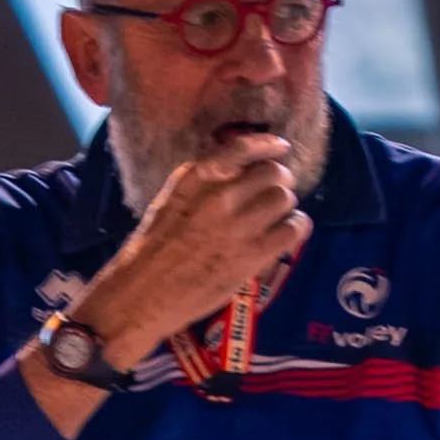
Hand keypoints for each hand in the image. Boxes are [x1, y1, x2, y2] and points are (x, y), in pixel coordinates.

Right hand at [79, 130, 311, 371]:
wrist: (142, 294)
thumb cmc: (151, 250)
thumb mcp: (170, 200)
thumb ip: (203, 182)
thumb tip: (239, 170)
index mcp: (195, 177)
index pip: (242, 147)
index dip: (269, 145)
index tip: (280, 147)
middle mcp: (219, 195)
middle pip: (272, 173)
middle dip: (278, 181)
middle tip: (274, 194)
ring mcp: (237, 226)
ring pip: (285, 199)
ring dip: (285, 206)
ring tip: (277, 217)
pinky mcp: (251, 256)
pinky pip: (293, 229)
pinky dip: (296, 228)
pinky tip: (288, 233)